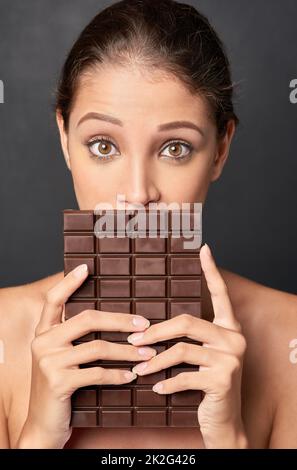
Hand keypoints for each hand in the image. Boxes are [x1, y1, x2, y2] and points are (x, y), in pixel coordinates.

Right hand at [15, 264, 154, 448]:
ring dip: (127, 350)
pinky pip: (97, 373)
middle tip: (145, 324)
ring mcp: (48, 362)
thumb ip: (73, 338)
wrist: (43, 423)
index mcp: (43, 332)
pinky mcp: (58, 382)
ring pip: (98, 347)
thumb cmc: (59, 385)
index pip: (53, 299)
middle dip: (120, 320)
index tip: (86, 267)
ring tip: (147, 353)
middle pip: (86, 319)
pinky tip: (131, 376)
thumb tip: (110, 318)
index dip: (68, 282)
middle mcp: (42, 342)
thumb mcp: (60, 357)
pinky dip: (118, 375)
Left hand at [127, 244, 248, 448]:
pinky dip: (166, 383)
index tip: (204, 248)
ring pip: (181, 350)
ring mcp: (231, 359)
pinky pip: (184, 376)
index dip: (212, 271)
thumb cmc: (205, 385)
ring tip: (138, 369)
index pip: (221, 294)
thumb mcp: (200, 357)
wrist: (223, 422)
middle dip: (155, 332)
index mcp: (228, 328)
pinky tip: (155, 388)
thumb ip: (186, 338)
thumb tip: (149, 325)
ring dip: (154, 361)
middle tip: (133, 342)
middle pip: (187, 322)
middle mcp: (234, 338)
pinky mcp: (223, 381)